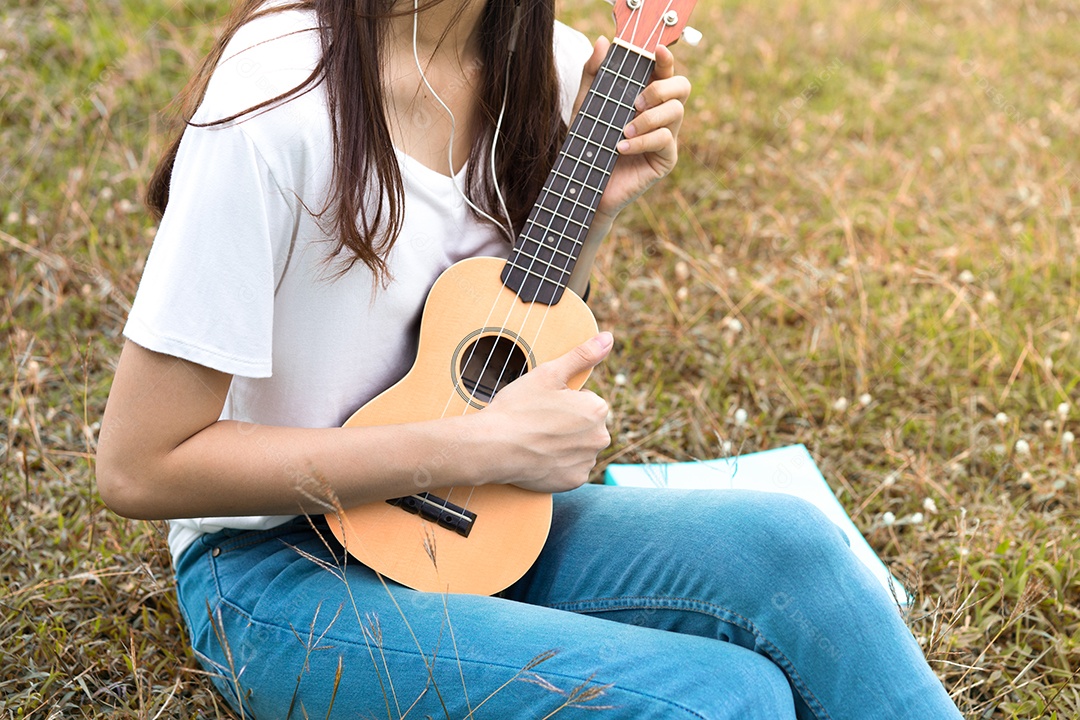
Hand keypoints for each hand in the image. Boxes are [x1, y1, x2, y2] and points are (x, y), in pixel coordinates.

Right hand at [477, 333, 612, 492]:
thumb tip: (608, 338)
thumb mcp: (549, 373)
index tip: (543, 405)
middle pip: (585, 424)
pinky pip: (571, 469)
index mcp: (597, 408)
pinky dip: (558, 464)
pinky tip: (539, 456)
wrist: (493, 447)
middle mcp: (600, 437)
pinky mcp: (574, 481)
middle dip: (567, 422)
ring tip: (536, 440)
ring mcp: (587, 462)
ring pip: (578, 447)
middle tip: (538, 422)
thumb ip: (582, 355)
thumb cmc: (518, 408)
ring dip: (563, 443)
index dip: (563, 400)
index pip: (586, 399)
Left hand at [574, 38, 691, 220]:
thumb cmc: (588, 145)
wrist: (585, 185)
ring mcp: (667, 137)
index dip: (665, 58)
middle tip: (636, 102)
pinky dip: (642, 141)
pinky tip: (621, 148)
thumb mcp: (585, 106)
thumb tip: (603, 42)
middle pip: (682, 87)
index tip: (656, 51)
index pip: (664, 71)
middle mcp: (661, 114)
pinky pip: (665, 140)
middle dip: (661, 89)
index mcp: (647, 97)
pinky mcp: (666, 159)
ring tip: (623, 131)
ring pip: (676, 112)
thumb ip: (593, 75)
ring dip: (648, 118)